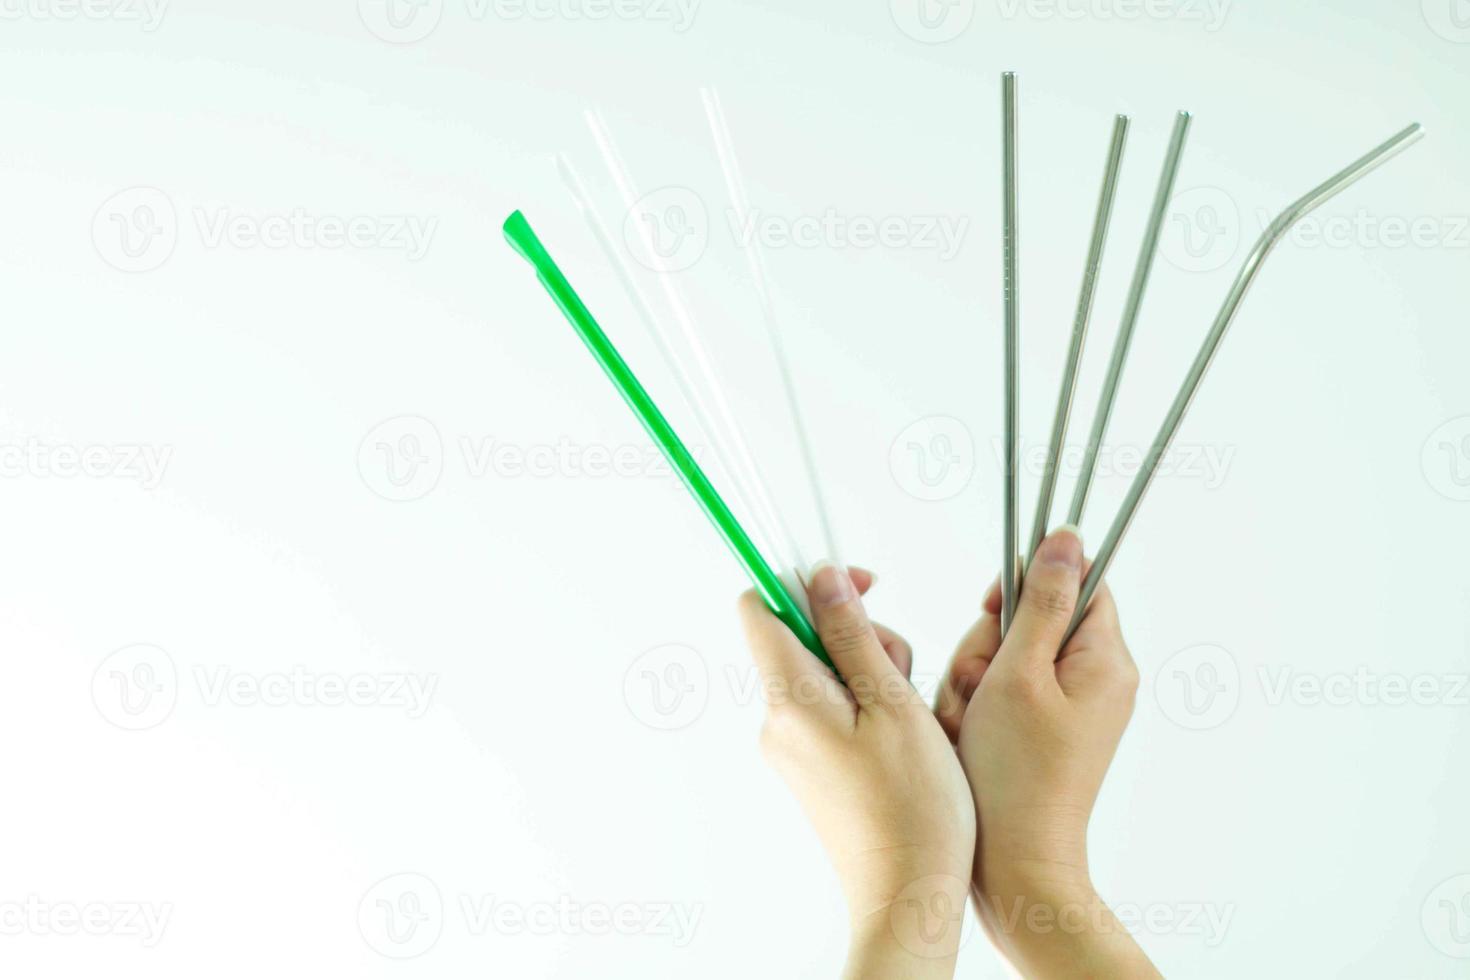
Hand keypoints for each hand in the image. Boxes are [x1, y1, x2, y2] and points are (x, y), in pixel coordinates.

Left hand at [739, 563, 975, 978]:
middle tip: (903, 670)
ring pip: (822, 673)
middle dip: (855, 632)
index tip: (859, 586)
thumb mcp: (893, 704)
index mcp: (790, 699)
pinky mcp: (810, 768)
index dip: (805, 581)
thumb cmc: (913, 808)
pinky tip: (900, 735)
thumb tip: (821, 575)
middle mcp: (776, 721)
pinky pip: (829, 710)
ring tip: (909, 712)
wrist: (908, 895)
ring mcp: (791, 747)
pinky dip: (866, 704)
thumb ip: (853, 635)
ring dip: (868, 670)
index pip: (761, 607)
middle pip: (801, 637)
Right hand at [936, 527, 1158, 977]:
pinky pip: (998, 693)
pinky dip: (974, 708)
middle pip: (1030, 618)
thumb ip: (1040, 600)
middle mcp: (1093, 680)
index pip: (1078, 581)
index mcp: (1105, 660)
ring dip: (973, 679)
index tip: (996, 607)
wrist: (1014, 864)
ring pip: (1004, 655)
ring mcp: (1066, 709)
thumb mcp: (1020, 674)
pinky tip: (968, 736)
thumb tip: (1067, 536)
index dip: (1029, 584)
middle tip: (981, 685)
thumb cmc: (1016, 774)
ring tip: (971, 720)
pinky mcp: (1039, 732)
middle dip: (988, 644)